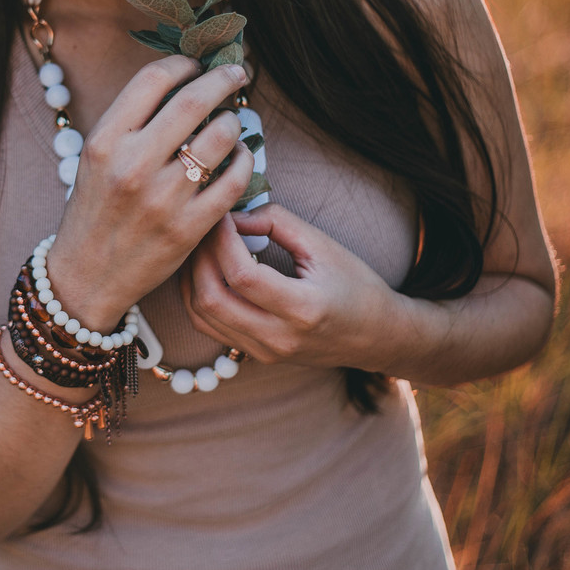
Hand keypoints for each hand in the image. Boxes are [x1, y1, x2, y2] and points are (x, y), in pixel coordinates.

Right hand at [44, 56, 254, 333]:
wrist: (86, 276)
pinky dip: (244, 162)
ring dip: (234, 121)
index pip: (153, 80)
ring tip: (232, 122)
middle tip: (238, 74)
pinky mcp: (189, 228)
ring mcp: (163, 198)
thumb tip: (183, 85)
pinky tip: (240, 158)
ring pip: (219, 137)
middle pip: (193, 100)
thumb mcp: (96, 160)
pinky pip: (233, 182)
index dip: (184, 63)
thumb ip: (131, 124)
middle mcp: (133, 165)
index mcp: (105, 141)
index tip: (198, 65)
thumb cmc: (94, 211)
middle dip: (224, 79)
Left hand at [178, 204, 402, 370]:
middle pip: (211, 298)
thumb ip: (277, 222)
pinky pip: (209, 326)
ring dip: (193, 276)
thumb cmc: (356, 285)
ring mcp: (265, 351)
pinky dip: (198, 295)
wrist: (377, 336)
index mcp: (303, 309)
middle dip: (200, 257)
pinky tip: (206, 270)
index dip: (222, 240)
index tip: (222, 214)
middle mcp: (279, 337)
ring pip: (202, 316)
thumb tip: (234, 215)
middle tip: (206, 227)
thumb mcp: (323, 245)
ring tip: (202, 245)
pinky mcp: (256, 355)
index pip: (241, 275)